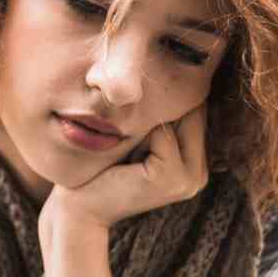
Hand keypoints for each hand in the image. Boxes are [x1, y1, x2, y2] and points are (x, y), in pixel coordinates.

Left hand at [38, 102, 208, 253]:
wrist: (77, 208)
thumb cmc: (102, 167)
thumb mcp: (137, 138)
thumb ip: (162, 115)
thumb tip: (176, 67)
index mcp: (197, 162)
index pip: (196, 106)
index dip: (163, 102)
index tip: (134, 122)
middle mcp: (200, 173)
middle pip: (191, 108)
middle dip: (155, 112)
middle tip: (125, 140)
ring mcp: (191, 179)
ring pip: (177, 117)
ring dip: (144, 124)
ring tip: (124, 151)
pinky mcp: (172, 179)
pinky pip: (162, 133)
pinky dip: (136, 136)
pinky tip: (121, 159)